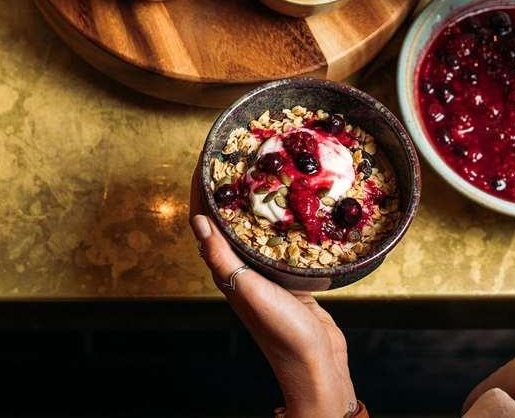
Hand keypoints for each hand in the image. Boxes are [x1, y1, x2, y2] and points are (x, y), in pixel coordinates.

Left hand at [189, 172, 356, 417]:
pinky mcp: (289, 274)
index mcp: (225, 269)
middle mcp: (241, 266)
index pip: (204, 219)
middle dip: (230, 184)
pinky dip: (282, 215)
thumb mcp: (248, 290)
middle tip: (241, 152)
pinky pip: (280, 236)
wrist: (316, 364)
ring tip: (269, 167)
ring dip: (256, 197)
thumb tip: (198, 221)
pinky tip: (296, 201)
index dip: (202, 187)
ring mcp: (265, 270)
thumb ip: (223, 257)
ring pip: (254, 224)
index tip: (208, 155)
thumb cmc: (281, 332)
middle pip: (228, 216)